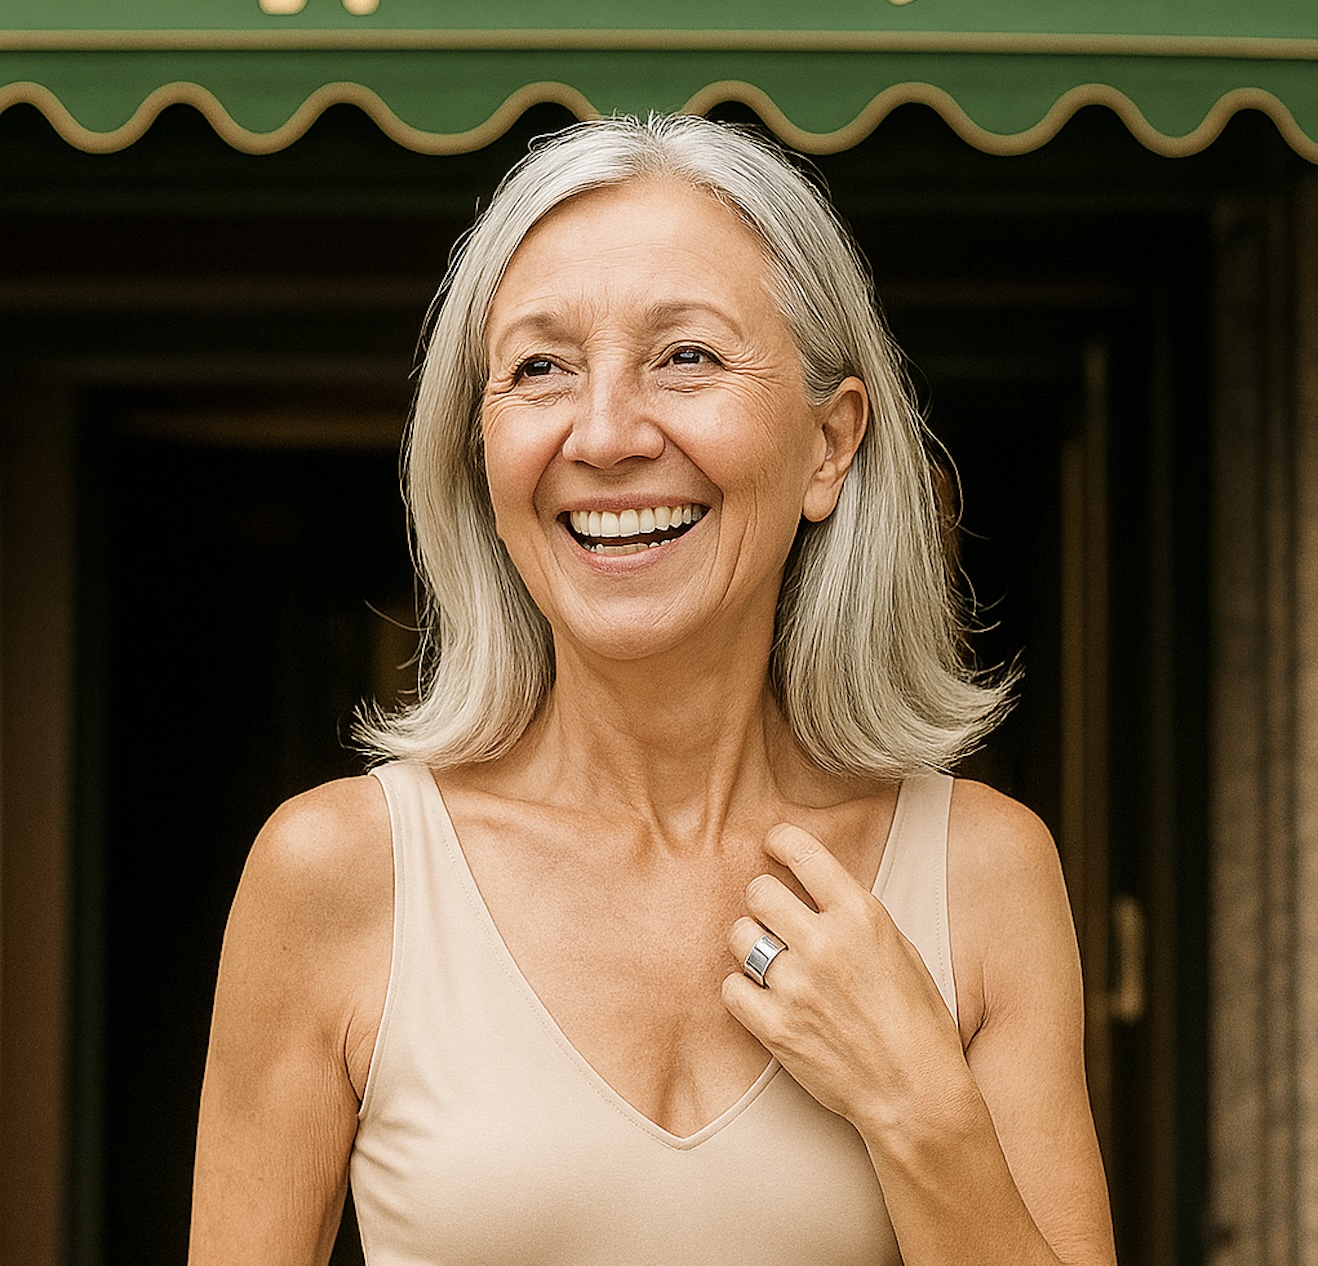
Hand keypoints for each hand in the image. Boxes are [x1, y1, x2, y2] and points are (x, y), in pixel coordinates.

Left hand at [722, 822, 969, 1137]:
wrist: (915, 1095)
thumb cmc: (918, 1022)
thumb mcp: (900, 949)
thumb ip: (854, 916)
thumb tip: (813, 888)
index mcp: (862, 916)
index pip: (803, 852)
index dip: (780, 841)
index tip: (772, 843)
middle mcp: (825, 943)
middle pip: (759, 890)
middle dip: (763, 900)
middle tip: (773, 917)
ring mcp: (797, 986)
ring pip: (738, 934)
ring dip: (750, 944)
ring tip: (771, 962)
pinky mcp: (775, 1027)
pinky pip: (730, 988)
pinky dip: (742, 991)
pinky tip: (764, 998)